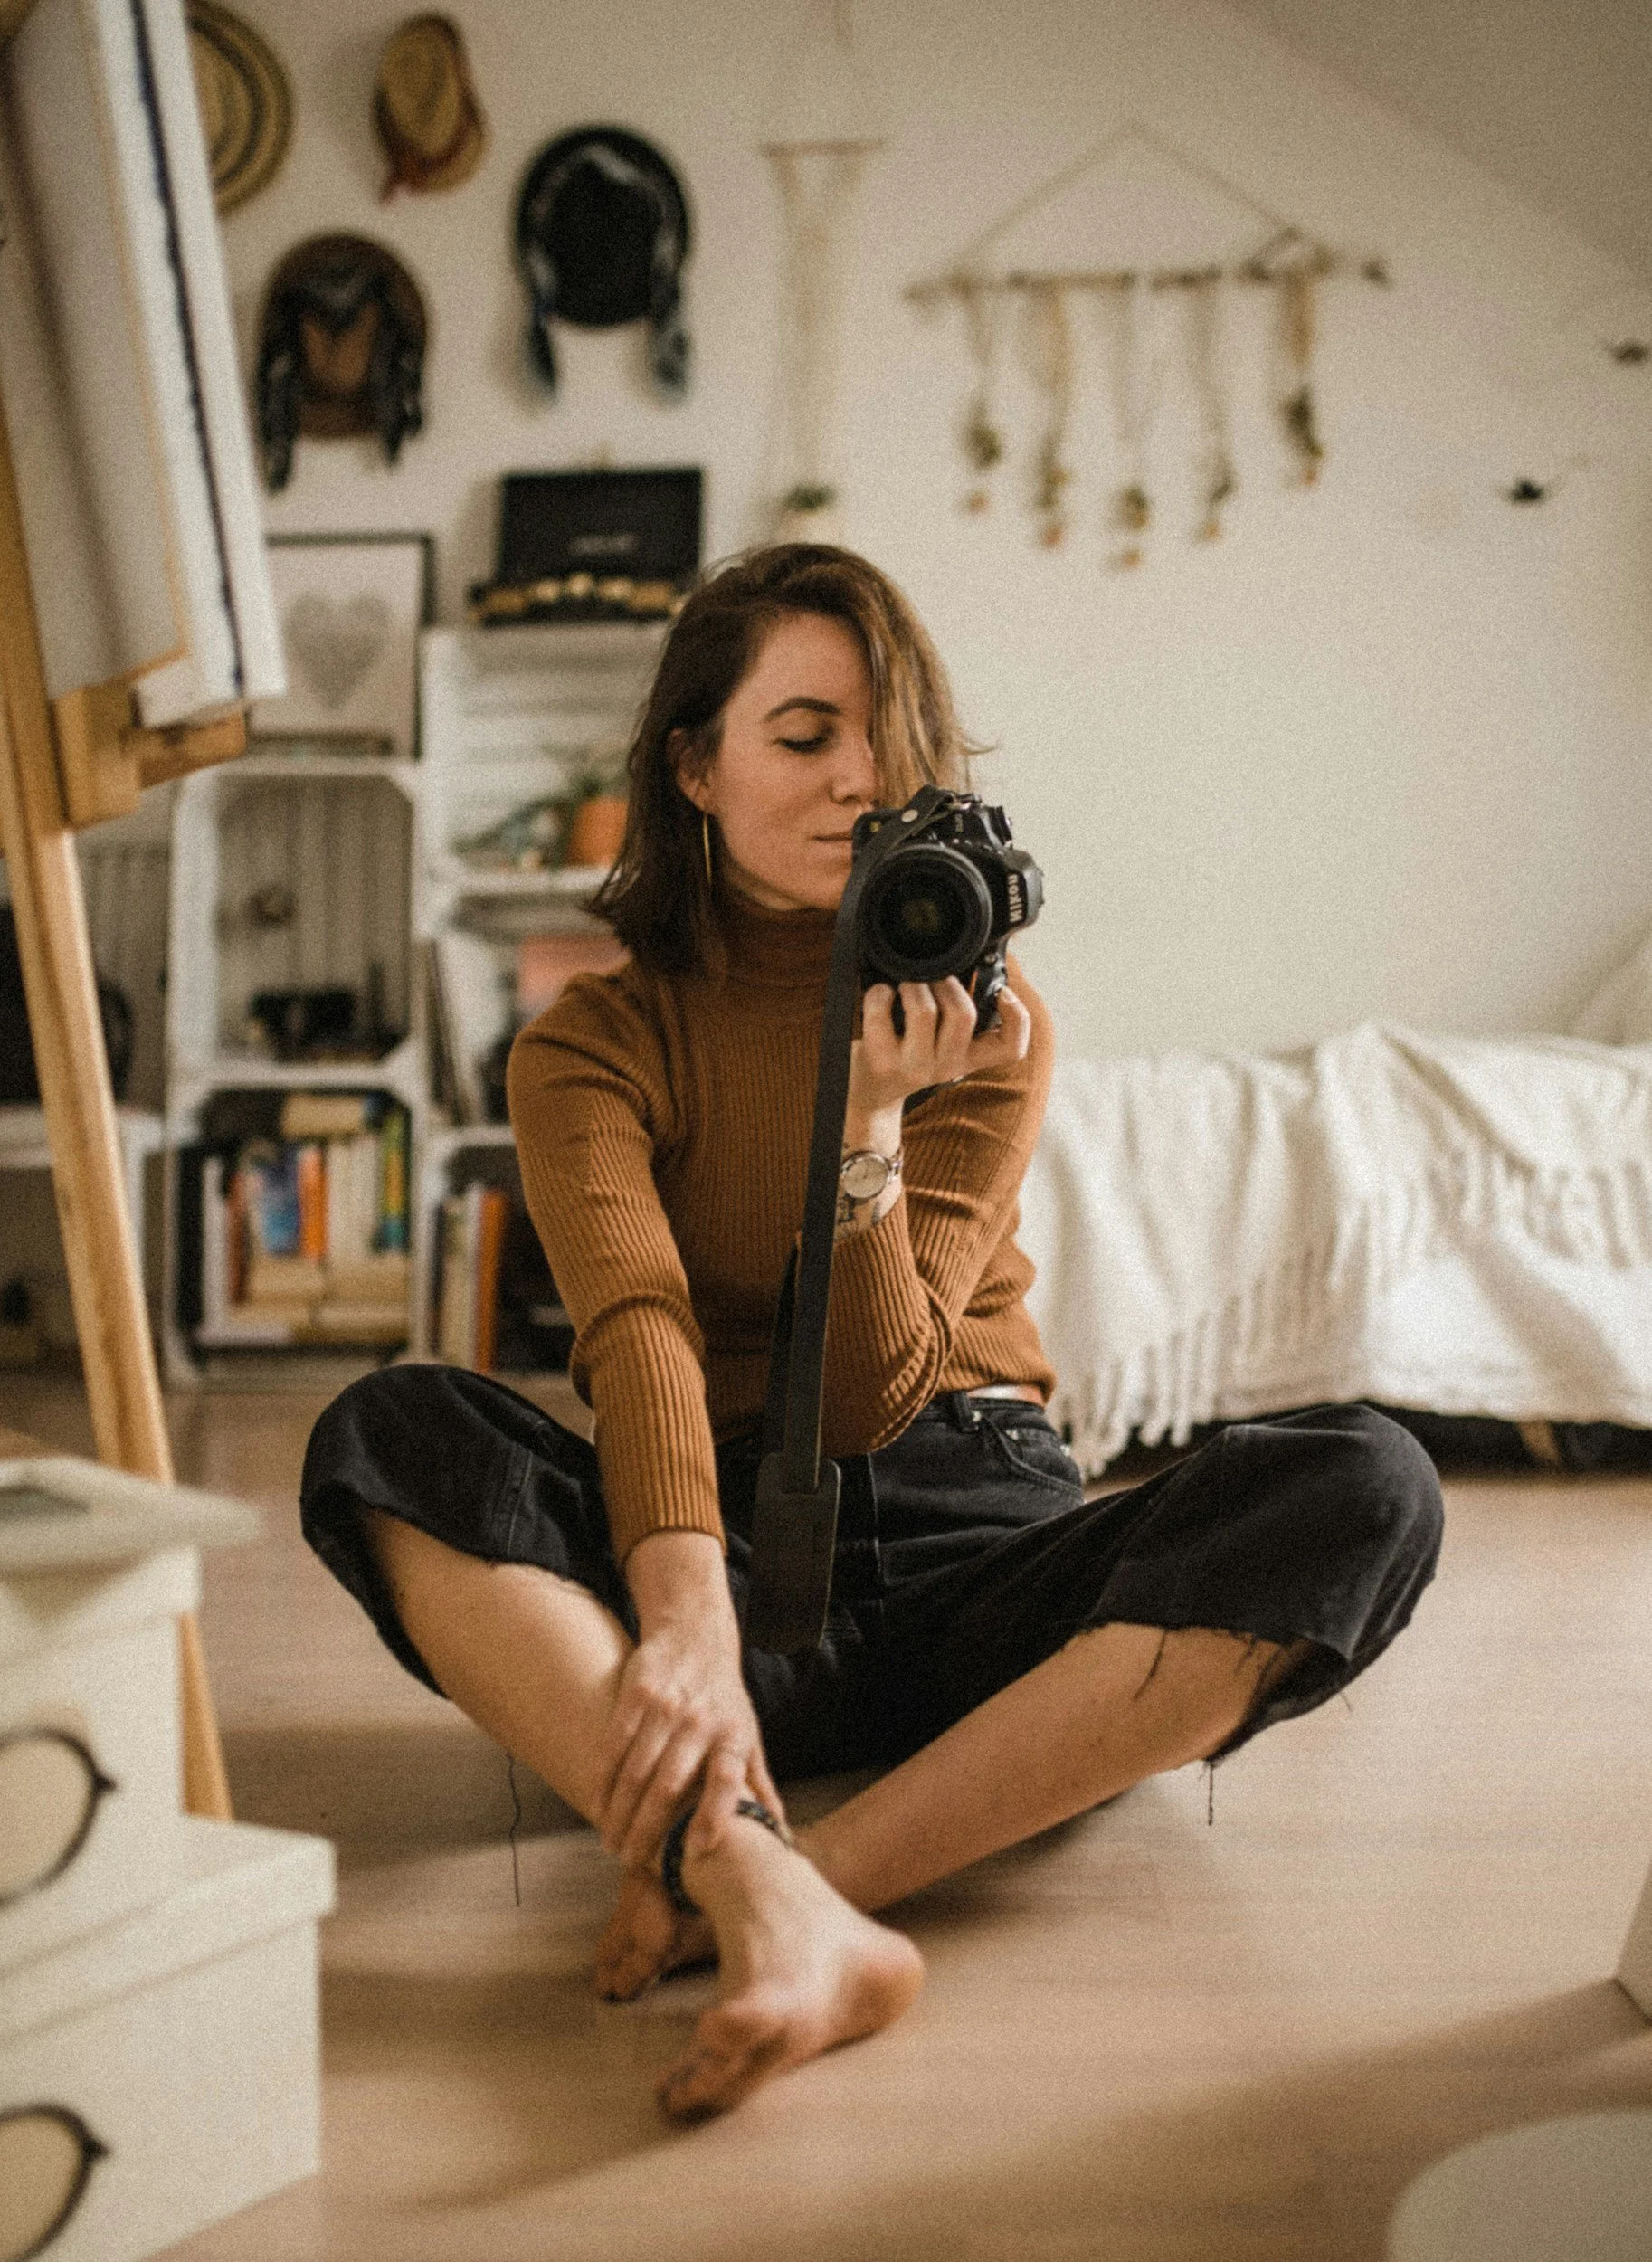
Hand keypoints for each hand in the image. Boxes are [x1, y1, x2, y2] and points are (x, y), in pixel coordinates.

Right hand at [602, 1532, 782, 1868]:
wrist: (695, 1634)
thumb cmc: (724, 1698)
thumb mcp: (749, 1735)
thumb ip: (758, 1783)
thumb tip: (779, 1830)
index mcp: (734, 1737)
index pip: (727, 1781)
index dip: (713, 1816)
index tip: (694, 1852)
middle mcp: (702, 1722)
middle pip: (670, 1784)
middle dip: (647, 1829)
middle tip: (631, 1861)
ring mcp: (668, 1707)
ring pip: (637, 1769)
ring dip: (620, 1811)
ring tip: (611, 1843)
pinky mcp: (637, 1693)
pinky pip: (615, 1743)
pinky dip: (604, 1778)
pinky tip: (597, 1804)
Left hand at [847, 977, 1032, 1124]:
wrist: (868, 1091)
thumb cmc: (903, 1054)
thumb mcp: (938, 1042)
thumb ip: (955, 1014)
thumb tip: (969, 965)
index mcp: (968, 1058)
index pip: (1011, 1047)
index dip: (1018, 1017)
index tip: (1003, 993)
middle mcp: (947, 1066)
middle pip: (964, 1013)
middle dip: (947, 983)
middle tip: (933, 979)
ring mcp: (915, 1067)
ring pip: (924, 1010)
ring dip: (913, 985)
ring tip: (905, 985)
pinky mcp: (882, 1062)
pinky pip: (881, 1013)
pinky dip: (878, 994)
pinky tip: (881, 994)